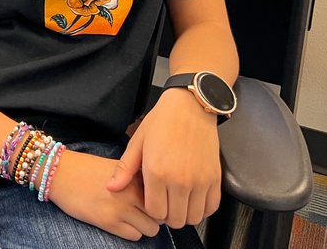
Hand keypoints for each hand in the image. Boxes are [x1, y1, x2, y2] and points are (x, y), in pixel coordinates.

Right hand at [48, 150, 160, 240]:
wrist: (59, 172)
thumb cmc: (87, 169)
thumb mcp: (117, 167)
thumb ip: (137, 179)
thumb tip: (158, 196)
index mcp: (134, 173)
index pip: (164, 193)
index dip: (160, 200)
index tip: (153, 202)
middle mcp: (132, 190)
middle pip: (161, 213)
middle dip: (155, 216)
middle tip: (142, 213)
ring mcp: (121, 207)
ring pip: (152, 229)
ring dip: (144, 226)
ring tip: (131, 219)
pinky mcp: (109, 221)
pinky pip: (135, 236)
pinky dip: (131, 232)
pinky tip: (120, 223)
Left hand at [108, 89, 221, 228]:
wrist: (190, 107)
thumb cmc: (161, 122)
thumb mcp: (137, 142)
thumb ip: (125, 169)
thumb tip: (111, 188)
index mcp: (157, 173)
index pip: (155, 212)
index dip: (151, 211)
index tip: (151, 200)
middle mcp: (180, 181)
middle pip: (175, 220)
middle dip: (167, 215)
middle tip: (164, 201)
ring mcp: (200, 182)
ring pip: (193, 217)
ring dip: (185, 214)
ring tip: (178, 200)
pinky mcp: (215, 179)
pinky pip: (211, 207)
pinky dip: (203, 208)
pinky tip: (193, 198)